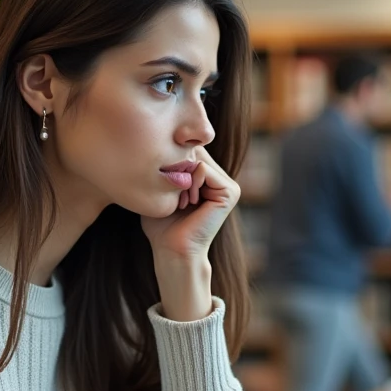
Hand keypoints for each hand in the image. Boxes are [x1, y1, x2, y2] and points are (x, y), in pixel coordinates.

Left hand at [139, 147, 239, 321]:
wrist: (171, 250)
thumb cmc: (161, 225)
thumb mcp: (160, 189)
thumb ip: (166, 165)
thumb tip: (162, 140)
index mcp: (208, 179)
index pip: (188, 151)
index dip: (171, 166)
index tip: (168, 194)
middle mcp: (221, 180)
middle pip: (193, 151)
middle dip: (177, 171)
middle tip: (175, 200)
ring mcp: (229, 185)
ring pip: (197, 158)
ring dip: (182, 180)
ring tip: (182, 203)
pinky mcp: (230, 192)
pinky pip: (203, 169)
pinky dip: (190, 184)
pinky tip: (189, 203)